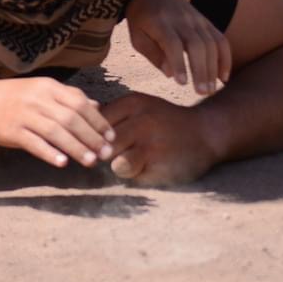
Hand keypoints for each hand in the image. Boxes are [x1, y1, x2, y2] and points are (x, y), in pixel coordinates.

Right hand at [0, 77, 116, 168]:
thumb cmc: (15, 96)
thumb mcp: (42, 90)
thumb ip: (68, 97)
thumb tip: (97, 106)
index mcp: (49, 87)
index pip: (80, 103)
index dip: (98, 121)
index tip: (111, 138)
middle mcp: (38, 99)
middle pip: (71, 118)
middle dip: (91, 137)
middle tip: (105, 154)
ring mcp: (24, 114)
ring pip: (55, 131)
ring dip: (75, 147)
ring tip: (90, 161)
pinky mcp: (11, 130)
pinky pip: (33, 142)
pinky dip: (49, 152)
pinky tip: (62, 163)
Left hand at [101, 91, 218, 186]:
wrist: (207, 132)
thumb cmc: (165, 121)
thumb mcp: (140, 108)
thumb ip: (112, 115)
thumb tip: (76, 123)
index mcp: (133, 103)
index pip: (95, 122)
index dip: (91, 135)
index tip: (98, 141)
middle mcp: (141, 121)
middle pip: (102, 145)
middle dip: (103, 154)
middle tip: (114, 155)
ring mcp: (152, 145)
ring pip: (115, 164)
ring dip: (120, 167)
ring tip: (134, 161)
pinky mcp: (161, 166)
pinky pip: (133, 178)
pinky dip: (136, 177)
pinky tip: (149, 168)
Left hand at [124, 0, 231, 94]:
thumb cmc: (143, 16)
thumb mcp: (136, 33)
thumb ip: (152, 53)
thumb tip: (170, 73)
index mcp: (159, 22)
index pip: (172, 42)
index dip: (178, 62)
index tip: (181, 82)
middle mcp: (181, 20)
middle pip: (196, 44)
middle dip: (201, 69)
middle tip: (201, 92)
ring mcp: (197, 20)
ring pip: (211, 43)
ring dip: (213, 68)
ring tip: (210, 90)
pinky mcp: (207, 23)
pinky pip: (221, 40)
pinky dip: (225, 59)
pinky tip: (223, 77)